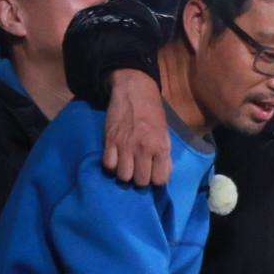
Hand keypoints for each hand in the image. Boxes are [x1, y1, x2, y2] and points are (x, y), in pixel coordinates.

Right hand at [102, 72, 171, 187]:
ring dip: (125, 174)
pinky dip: (112, 165)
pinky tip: (116, 159)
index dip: (156, 179)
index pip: (159, 180)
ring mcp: (125, 145)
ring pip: (123, 176)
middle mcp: (143, 148)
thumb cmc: (152, 113)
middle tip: (139, 170)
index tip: (153, 174)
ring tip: (127, 166)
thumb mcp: (165, 133)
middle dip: (141, 179)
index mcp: (160, 147)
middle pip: (140, 181)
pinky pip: (108, 165)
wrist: (134, 91)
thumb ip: (164, 155)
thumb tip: (163, 175)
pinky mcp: (110, 140)